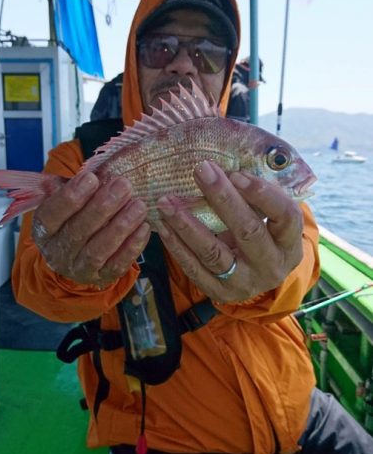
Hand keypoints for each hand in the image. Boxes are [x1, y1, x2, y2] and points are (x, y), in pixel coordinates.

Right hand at [31, 171, 149, 285]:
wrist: (74, 258)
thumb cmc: (71, 220)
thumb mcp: (62, 203)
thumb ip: (68, 187)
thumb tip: (83, 172)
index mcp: (44, 229)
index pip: (52, 214)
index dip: (71, 196)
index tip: (92, 178)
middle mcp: (58, 252)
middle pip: (78, 230)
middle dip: (103, 207)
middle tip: (123, 186)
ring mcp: (79, 268)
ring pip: (98, 250)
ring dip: (120, 226)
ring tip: (139, 205)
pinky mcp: (101, 278)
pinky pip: (117, 264)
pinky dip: (132, 246)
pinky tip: (144, 227)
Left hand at [155, 160, 303, 302]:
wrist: (258, 277)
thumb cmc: (264, 234)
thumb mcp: (270, 219)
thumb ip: (256, 195)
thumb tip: (227, 160)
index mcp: (290, 243)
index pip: (284, 216)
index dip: (262, 193)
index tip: (236, 172)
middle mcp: (271, 266)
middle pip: (247, 231)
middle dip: (222, 198)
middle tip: (200, 170)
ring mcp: (245, 283)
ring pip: (213, 252)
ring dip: (187, 224)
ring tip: (167, 201)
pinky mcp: (220, 293)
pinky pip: (194, 269)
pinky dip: (176, 245)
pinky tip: (164, 225)